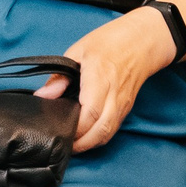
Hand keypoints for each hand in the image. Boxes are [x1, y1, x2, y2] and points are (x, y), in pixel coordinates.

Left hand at [46, 8, 177, 152]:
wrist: (141, 42)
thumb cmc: (109, 42)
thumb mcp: (78, 51)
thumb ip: (60, 76)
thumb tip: (44, 96)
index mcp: (100, 79)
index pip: (90, 113)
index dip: (74, 128)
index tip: (57, 130)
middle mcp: (114, 96)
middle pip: (100, 131)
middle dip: (81, 144)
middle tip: (62, 143)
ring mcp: (122, 104)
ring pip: (108, 134)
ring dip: (90, 144)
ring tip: (71, 144)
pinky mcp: (126, 108)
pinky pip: (112, 129)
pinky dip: (98, 137)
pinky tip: (85, 136)